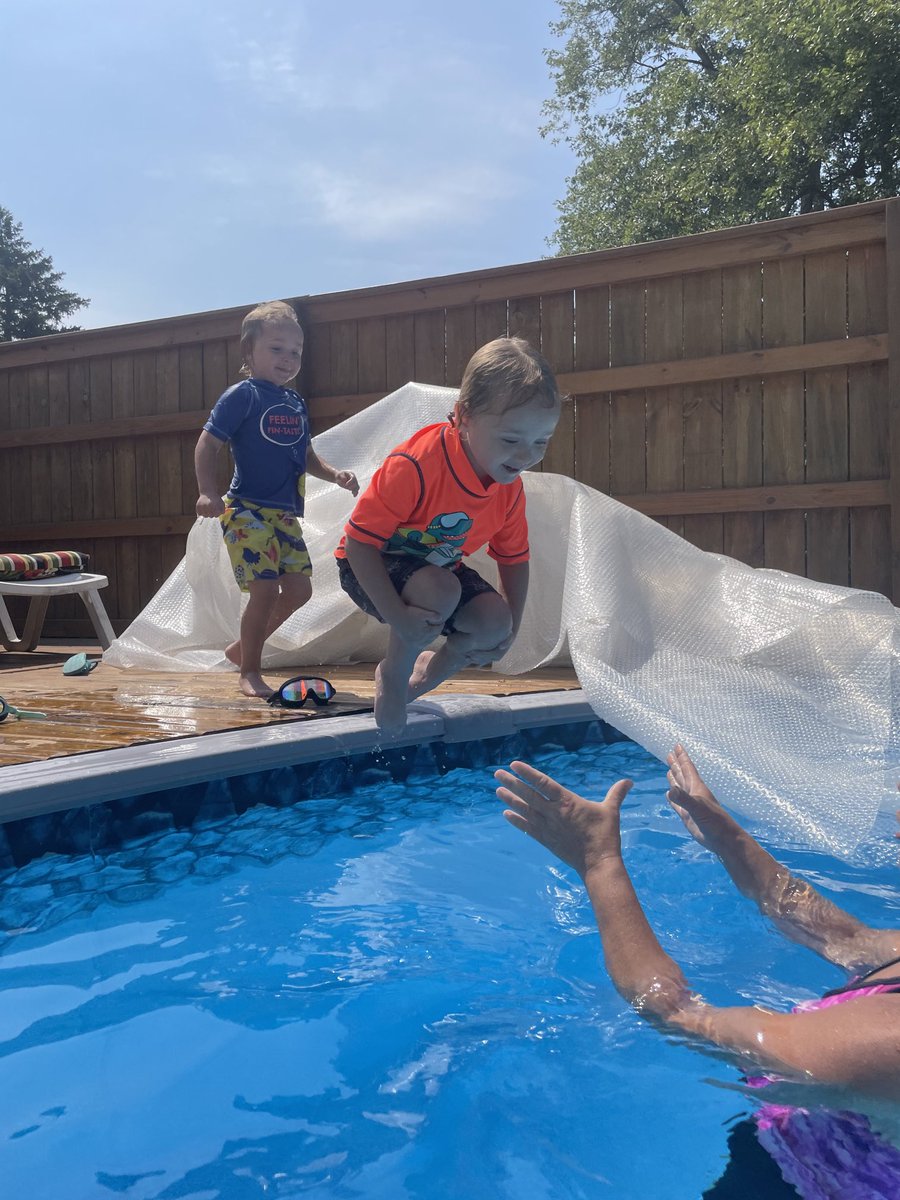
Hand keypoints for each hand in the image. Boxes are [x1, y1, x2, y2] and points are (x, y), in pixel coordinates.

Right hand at [196, 494, 225, 517]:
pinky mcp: (197, 507)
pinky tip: (204, 509)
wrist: (208, 492)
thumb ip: (223, 509)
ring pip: (205, 516)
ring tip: (208, 509)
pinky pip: (200, 514)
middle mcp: (207, 506)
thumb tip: (221, 514)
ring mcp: (202, 507)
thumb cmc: (216, 499)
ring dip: (207, 514)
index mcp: (214, 505)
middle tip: (212, 509)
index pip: (216, 515)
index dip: (217, 513)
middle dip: (213, 514)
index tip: (217, 510)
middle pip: (211, 516)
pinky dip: (202, 512)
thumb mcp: (221, 503)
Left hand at [335, 470, 358, 495]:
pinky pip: (356, 490)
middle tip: (347, 488)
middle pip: (356, 483)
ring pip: (357, 487)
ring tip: (353, 494)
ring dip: (355, 490)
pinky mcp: (353, 486)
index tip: (346, 484)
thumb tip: (345, 479)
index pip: (353, 478)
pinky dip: (355, 493)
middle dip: (352, 486)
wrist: (339, 478)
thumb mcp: (338, 475)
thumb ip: (342, 477)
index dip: (350, 482)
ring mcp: (354, 482)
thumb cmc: (339, 476)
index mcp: (351, 474)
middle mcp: (354, 478)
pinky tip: (354, 496)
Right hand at [395, 603, 444, 646]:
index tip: (442, 620)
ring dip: (432, 636)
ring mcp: (415, 641)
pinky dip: (425, 640)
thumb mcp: (421, 613)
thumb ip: (432, 615)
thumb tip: (441, 618)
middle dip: (437, 630)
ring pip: (428, 641)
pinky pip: (421, 643)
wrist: (396, 616)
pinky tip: (425, 636)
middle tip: (439, 625)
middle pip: (434, 636)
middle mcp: (420, 639)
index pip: (438, 629)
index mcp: (425, 632)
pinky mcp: (409, 641)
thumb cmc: (409, 612)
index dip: (441, 624)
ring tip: (433, 630)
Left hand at [495, 760, 631, 879]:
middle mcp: (553, 813)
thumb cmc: (605, 835)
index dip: (528, 773)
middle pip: (528, 795)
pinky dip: (517, 821)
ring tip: (498, 790)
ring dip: (510, 800)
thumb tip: (629, 781)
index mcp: (567, 802)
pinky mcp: (546, 840)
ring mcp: (548, 827)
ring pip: (525, 810)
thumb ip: (617, 794)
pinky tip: (507, 814)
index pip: (543, 783)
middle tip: (497, 773)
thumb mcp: (611, 811)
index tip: (514, 765)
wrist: (598, 864)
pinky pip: (527, 828)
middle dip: (512, 783)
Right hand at [665, 744, 732, 848]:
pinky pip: (677, 803)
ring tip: (669, 769)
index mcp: (697, 788)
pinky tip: (669, 794)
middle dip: (676, 764)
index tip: (676, 746)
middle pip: (683, 775)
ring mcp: (691, 805)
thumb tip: (670, 791)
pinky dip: (672, 797)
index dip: (682, 757)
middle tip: (670, 753)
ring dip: (674, 778)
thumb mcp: (698, 809)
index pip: (688, 768)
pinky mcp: (688, 816)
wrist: (723, 839)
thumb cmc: (715, 823)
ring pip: (680, 787)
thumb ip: (684, 800)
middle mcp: (694, 794)